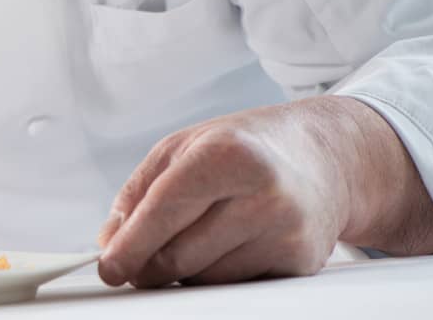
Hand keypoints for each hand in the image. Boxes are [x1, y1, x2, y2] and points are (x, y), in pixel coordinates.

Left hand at [95, 96, 432, 287]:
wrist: (324, 158)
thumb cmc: (242, 148)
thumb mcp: (181, 148)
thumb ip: (138, 194)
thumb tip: (111, 244)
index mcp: (227, 155)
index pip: (165, 211)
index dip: (130, 245)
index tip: (109, 268)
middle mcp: (263, 194)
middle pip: (180, 255)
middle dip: (149, 264)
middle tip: (135, 261)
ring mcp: (287, 232)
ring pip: (205, 278)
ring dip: (184, 268)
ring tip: (200, 230)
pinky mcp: (301, 262)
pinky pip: (236, 285)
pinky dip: (218, 273)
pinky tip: (230, 241)